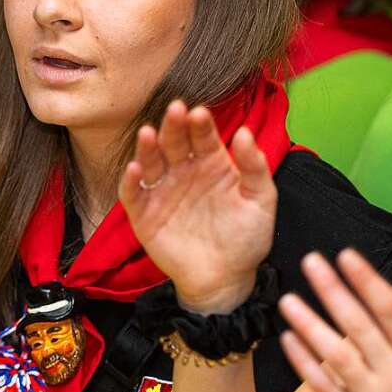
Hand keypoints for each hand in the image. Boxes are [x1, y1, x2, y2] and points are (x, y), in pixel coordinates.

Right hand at [119, 100, 277, 313]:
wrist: (226, 280)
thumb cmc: (246, 239)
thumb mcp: (261, 201)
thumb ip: (255, 167)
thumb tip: (245, 133)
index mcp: (212, 163)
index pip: (203, 136)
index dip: (200, 124)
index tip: (199, 113)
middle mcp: (184, 171)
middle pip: (174, 142)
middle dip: (173, 125)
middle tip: (175, 111)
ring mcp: (163, 191)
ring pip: (151, 162)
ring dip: (148, 147)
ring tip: (148, 133)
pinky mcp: (144, 214)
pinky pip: (133, 194)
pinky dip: (130, 181)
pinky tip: (135, 169)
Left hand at [278, 251, 391, 391]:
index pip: (390, 311)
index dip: (367, 281)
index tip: (345, 254)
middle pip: (360, 327)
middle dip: (334, 291)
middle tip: (310, 261)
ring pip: (337, 356)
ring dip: (310, 324)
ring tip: (287, 299)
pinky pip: (322, 385)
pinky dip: (304, 361)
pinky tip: (287, 337)